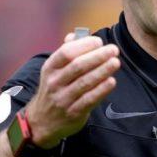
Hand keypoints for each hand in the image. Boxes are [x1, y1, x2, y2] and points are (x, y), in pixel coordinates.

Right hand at [24, 33, 119, 147]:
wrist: (41, 122)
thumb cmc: (53, 89)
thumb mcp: (53, 70)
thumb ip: (65, 52)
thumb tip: (77, 34)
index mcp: (50, 68)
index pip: (66, 53)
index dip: (84, 45)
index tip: (99, 41)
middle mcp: (54, 83)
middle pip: (77, 66)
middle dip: (97, 56)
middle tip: (113, 49)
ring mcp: (63, 99)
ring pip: (84, 83)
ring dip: (102, 71)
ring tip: (115, 62)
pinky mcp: (73, 113)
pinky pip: (89, 100)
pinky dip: (101, 90)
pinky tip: (111, 81)